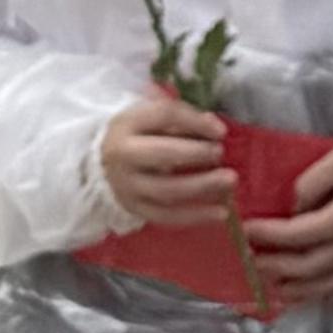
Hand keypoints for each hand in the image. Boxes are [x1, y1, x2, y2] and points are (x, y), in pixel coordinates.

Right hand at [98, 89, 237, 229]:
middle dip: (196, 153)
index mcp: (128, 123)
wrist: (102, 162)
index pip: (164, 116)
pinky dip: (195, 216)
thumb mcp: (152, 115)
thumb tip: (213, 127)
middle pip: (162, 154)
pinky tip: (221, 213)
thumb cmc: (138, 133)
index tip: (221, 131)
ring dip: (202, 186)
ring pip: (167, 190)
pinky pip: (167, 217)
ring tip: (230, 181)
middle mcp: (123, 156)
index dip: (195, 121)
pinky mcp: (135, 209)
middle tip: (221, 153)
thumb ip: (182, 118)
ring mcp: (127, 187)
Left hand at [245, 125, 332, 312]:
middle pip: (304, 267)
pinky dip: (322, 296)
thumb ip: (311, 183)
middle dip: (274, 265)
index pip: (294, 235)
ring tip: (273, 286)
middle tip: (251, 261)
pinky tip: (312, 296)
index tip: (246, 230)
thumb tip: (292, 208)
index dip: (266, 235)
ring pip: (323, 286)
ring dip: (293, 289)